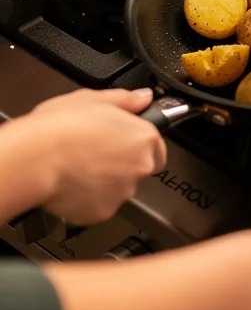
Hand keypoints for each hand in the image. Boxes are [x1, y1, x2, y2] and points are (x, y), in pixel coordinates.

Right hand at [7, 88, 165, 223]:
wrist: (34, 159)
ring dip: (106, 181)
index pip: (157, 147)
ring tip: (80, 166)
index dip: (138, 144)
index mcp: (144, 137)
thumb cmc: (59, 128)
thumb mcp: (94, 98)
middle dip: (122, 163)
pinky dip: (89, 198)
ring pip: (120, 188)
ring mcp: (123, 192)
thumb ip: (126, 100)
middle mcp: (141, 166)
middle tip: (95, 153)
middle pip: (140, 168)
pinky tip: (73, 183)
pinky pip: (100, 205)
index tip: (122, 142)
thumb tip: (143, 98)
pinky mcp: (103, 212)